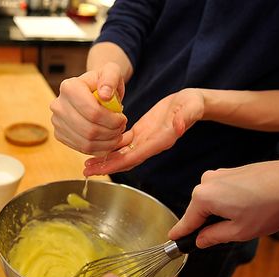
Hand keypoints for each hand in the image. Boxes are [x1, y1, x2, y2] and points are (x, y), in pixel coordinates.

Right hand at [50, 62, 127, 156]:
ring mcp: (57, 121)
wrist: (92, 91)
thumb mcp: (112, 72)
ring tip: (116, 135)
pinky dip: (99, 149)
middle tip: (121, 128)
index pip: (92, 111)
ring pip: (86, 142)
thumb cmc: (103, 81)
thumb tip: (104, 95)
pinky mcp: (60, 135)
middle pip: (89, 129)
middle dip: (111, 132)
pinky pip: (82, 148)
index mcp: (69, 87)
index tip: (123, 118)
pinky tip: (108, 141)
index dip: (112, 119)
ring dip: (107, 142)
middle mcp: (58, 105)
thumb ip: (111, 78)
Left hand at [83, 88, 203, 175]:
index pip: (135, 156)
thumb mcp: (191, 107)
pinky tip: (96, 148)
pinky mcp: (140, 134)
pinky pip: (123, 144)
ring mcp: (144, 141)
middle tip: (86, 171)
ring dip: (105, 160)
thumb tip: (179, 126)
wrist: (192, 103)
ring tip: (87, 165)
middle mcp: (150, 145)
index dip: (117, 163)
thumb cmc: (192, 104)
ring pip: (121, 154)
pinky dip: (110, 147)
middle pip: (125, 160)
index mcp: (160, 141)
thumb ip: (186, 117)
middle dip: (106, 167)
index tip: (101, 169)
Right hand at [168, 156, 278, 247]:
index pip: (187, 220)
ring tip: (244, 219)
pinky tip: (246, 207)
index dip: (180, 232)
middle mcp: (206, 182)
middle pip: (199, 209)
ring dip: (220, 212)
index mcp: (204, 197)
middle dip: (207, 223)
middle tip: (224, 236)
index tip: (171, 239)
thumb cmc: (269, 205)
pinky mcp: (230, 171)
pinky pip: (220, 191)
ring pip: (211, 200)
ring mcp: (218, 174)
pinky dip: (228, 202)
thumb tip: (201, 240)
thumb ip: (215, 237)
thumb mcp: (240, 231)